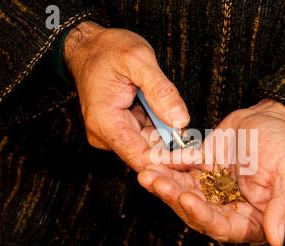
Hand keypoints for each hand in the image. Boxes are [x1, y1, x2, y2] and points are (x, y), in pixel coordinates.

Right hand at [64, 21, 189, 170]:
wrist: (89, 45)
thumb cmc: (108, 49)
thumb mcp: (138, 60)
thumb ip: (161, 91)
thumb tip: (181, 120)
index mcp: (106, 122)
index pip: (142, 158)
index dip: (171, 161)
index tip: (195, 156)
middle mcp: (105, 135)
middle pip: (148, 154)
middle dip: (173, 147)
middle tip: (194, 135)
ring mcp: (111, 134)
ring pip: (149, 145)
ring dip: (167, 133)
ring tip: (176, 114)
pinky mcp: (120, 129)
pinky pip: (145, 135)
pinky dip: (160, 126)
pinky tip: (166, 112)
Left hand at [138, 99, 284, 245]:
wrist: (271, 116)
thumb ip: (283, 207)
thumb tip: (276, 241)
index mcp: (251, 216)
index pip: (224, 227)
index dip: (204, 217)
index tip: (187, 199)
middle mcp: (228, 207)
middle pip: (197, 212)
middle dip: (175, 199)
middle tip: (157, 183)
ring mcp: (212, 188)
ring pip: (184, 192)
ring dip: (165, 184)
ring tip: (147, 173)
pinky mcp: (201, 168)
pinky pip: (181, 169)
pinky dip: (167, 165)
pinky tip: (152, 159)